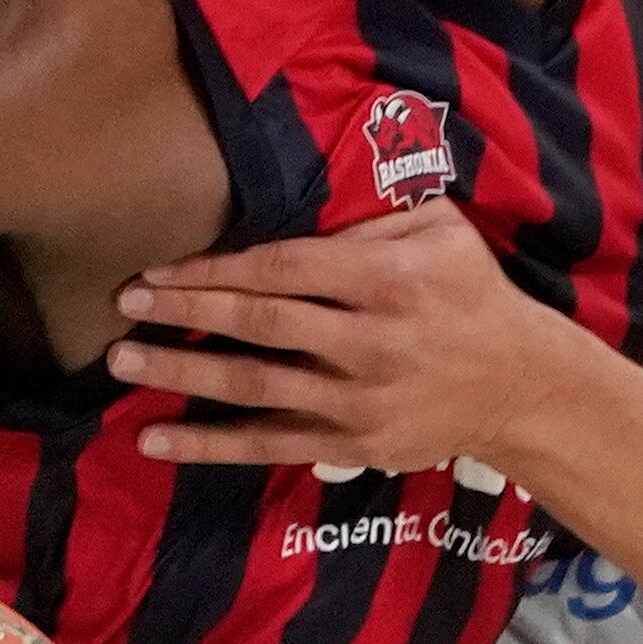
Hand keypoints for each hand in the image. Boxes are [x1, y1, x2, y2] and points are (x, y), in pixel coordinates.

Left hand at [109, 204, 589, 476]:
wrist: (520, 385)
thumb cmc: (470, 294)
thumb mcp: (439, 230)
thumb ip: (369, 216)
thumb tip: (293, 198)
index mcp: (386, 280)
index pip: (283, 269)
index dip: (215, 269)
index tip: (161, 267)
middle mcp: (368, 341)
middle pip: (258, 323)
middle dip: (185, 312)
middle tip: (125, 303)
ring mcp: (357, 399)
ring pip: (253, 385)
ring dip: (180, 374)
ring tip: (122, 360)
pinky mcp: (350, 444)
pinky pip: (266, 444)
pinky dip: (207, 445)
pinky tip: (153, 440)